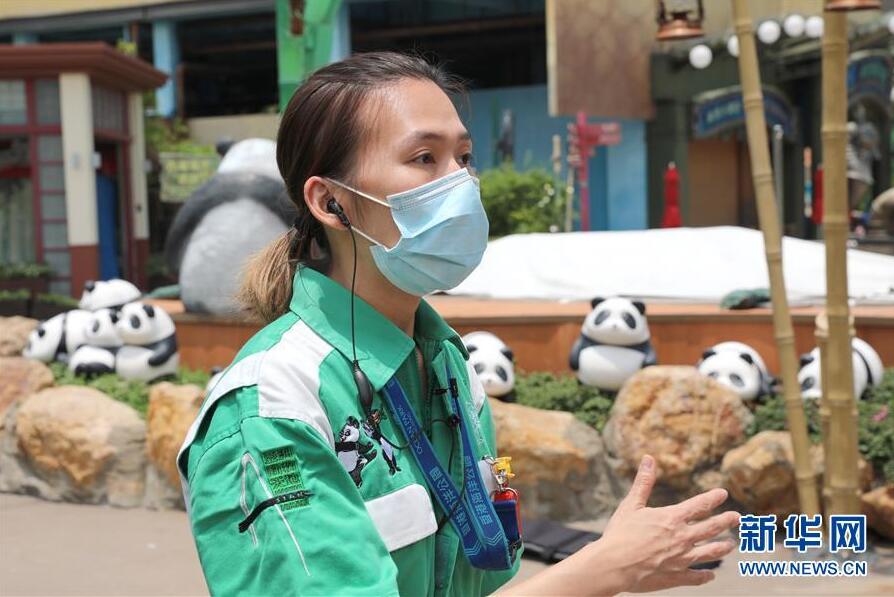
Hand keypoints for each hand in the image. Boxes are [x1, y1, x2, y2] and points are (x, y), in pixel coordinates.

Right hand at [596, 455, 739, 593]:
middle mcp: (682, 538)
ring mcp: (682, 559)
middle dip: (726, 521)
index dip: (712, 498)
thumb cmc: (620, 534)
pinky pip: (697, 577)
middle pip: (711, 528)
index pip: (699, 505)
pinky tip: (711, 575)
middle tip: (738, 517)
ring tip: (732, 545)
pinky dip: (706, 576)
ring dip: (722, 547)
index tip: (723, 494)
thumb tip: (648, 458)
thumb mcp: (631, 505)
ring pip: (710, 552)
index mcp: (672, 518)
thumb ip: (643, 482)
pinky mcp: (677, 576)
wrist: (613, 566)